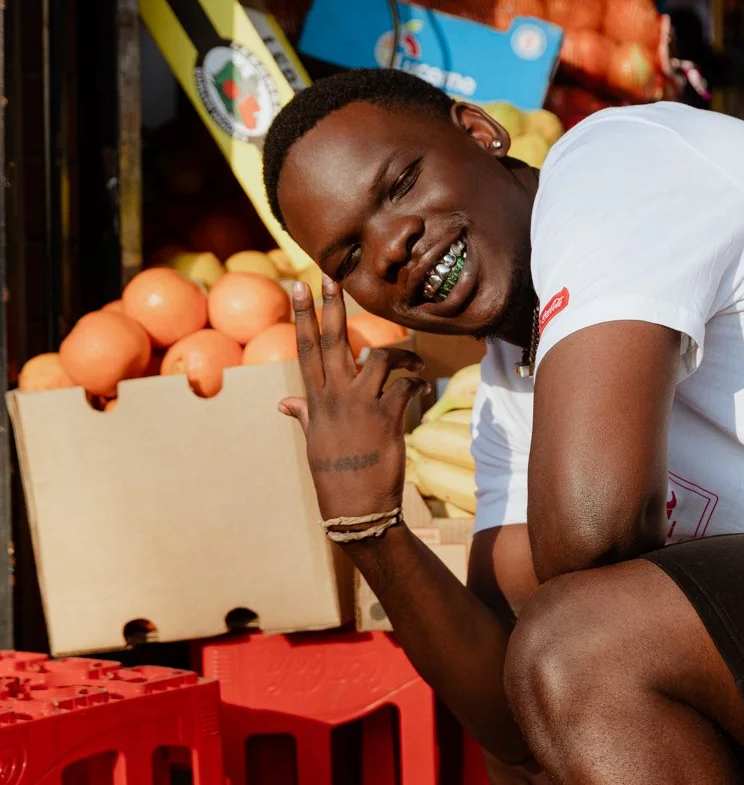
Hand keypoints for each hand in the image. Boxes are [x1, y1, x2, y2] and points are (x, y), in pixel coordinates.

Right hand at [278, 279, 428, 523]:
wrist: (356, 508)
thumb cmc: (336, 475)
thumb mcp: (314, 442)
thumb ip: (304, 415)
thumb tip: (283, 404)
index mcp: (315, 400)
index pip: (305, 349)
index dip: (303, 316)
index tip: (300, 287)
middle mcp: (334, 397)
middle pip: (332, 341)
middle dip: (331, 306)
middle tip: (329, 276)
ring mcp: (360, 405)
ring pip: (379, 358)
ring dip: (401, 354)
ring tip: (413, 361)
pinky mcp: (387, 417)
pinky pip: (405, 385)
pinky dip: (415, 381)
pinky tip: (420, 386)